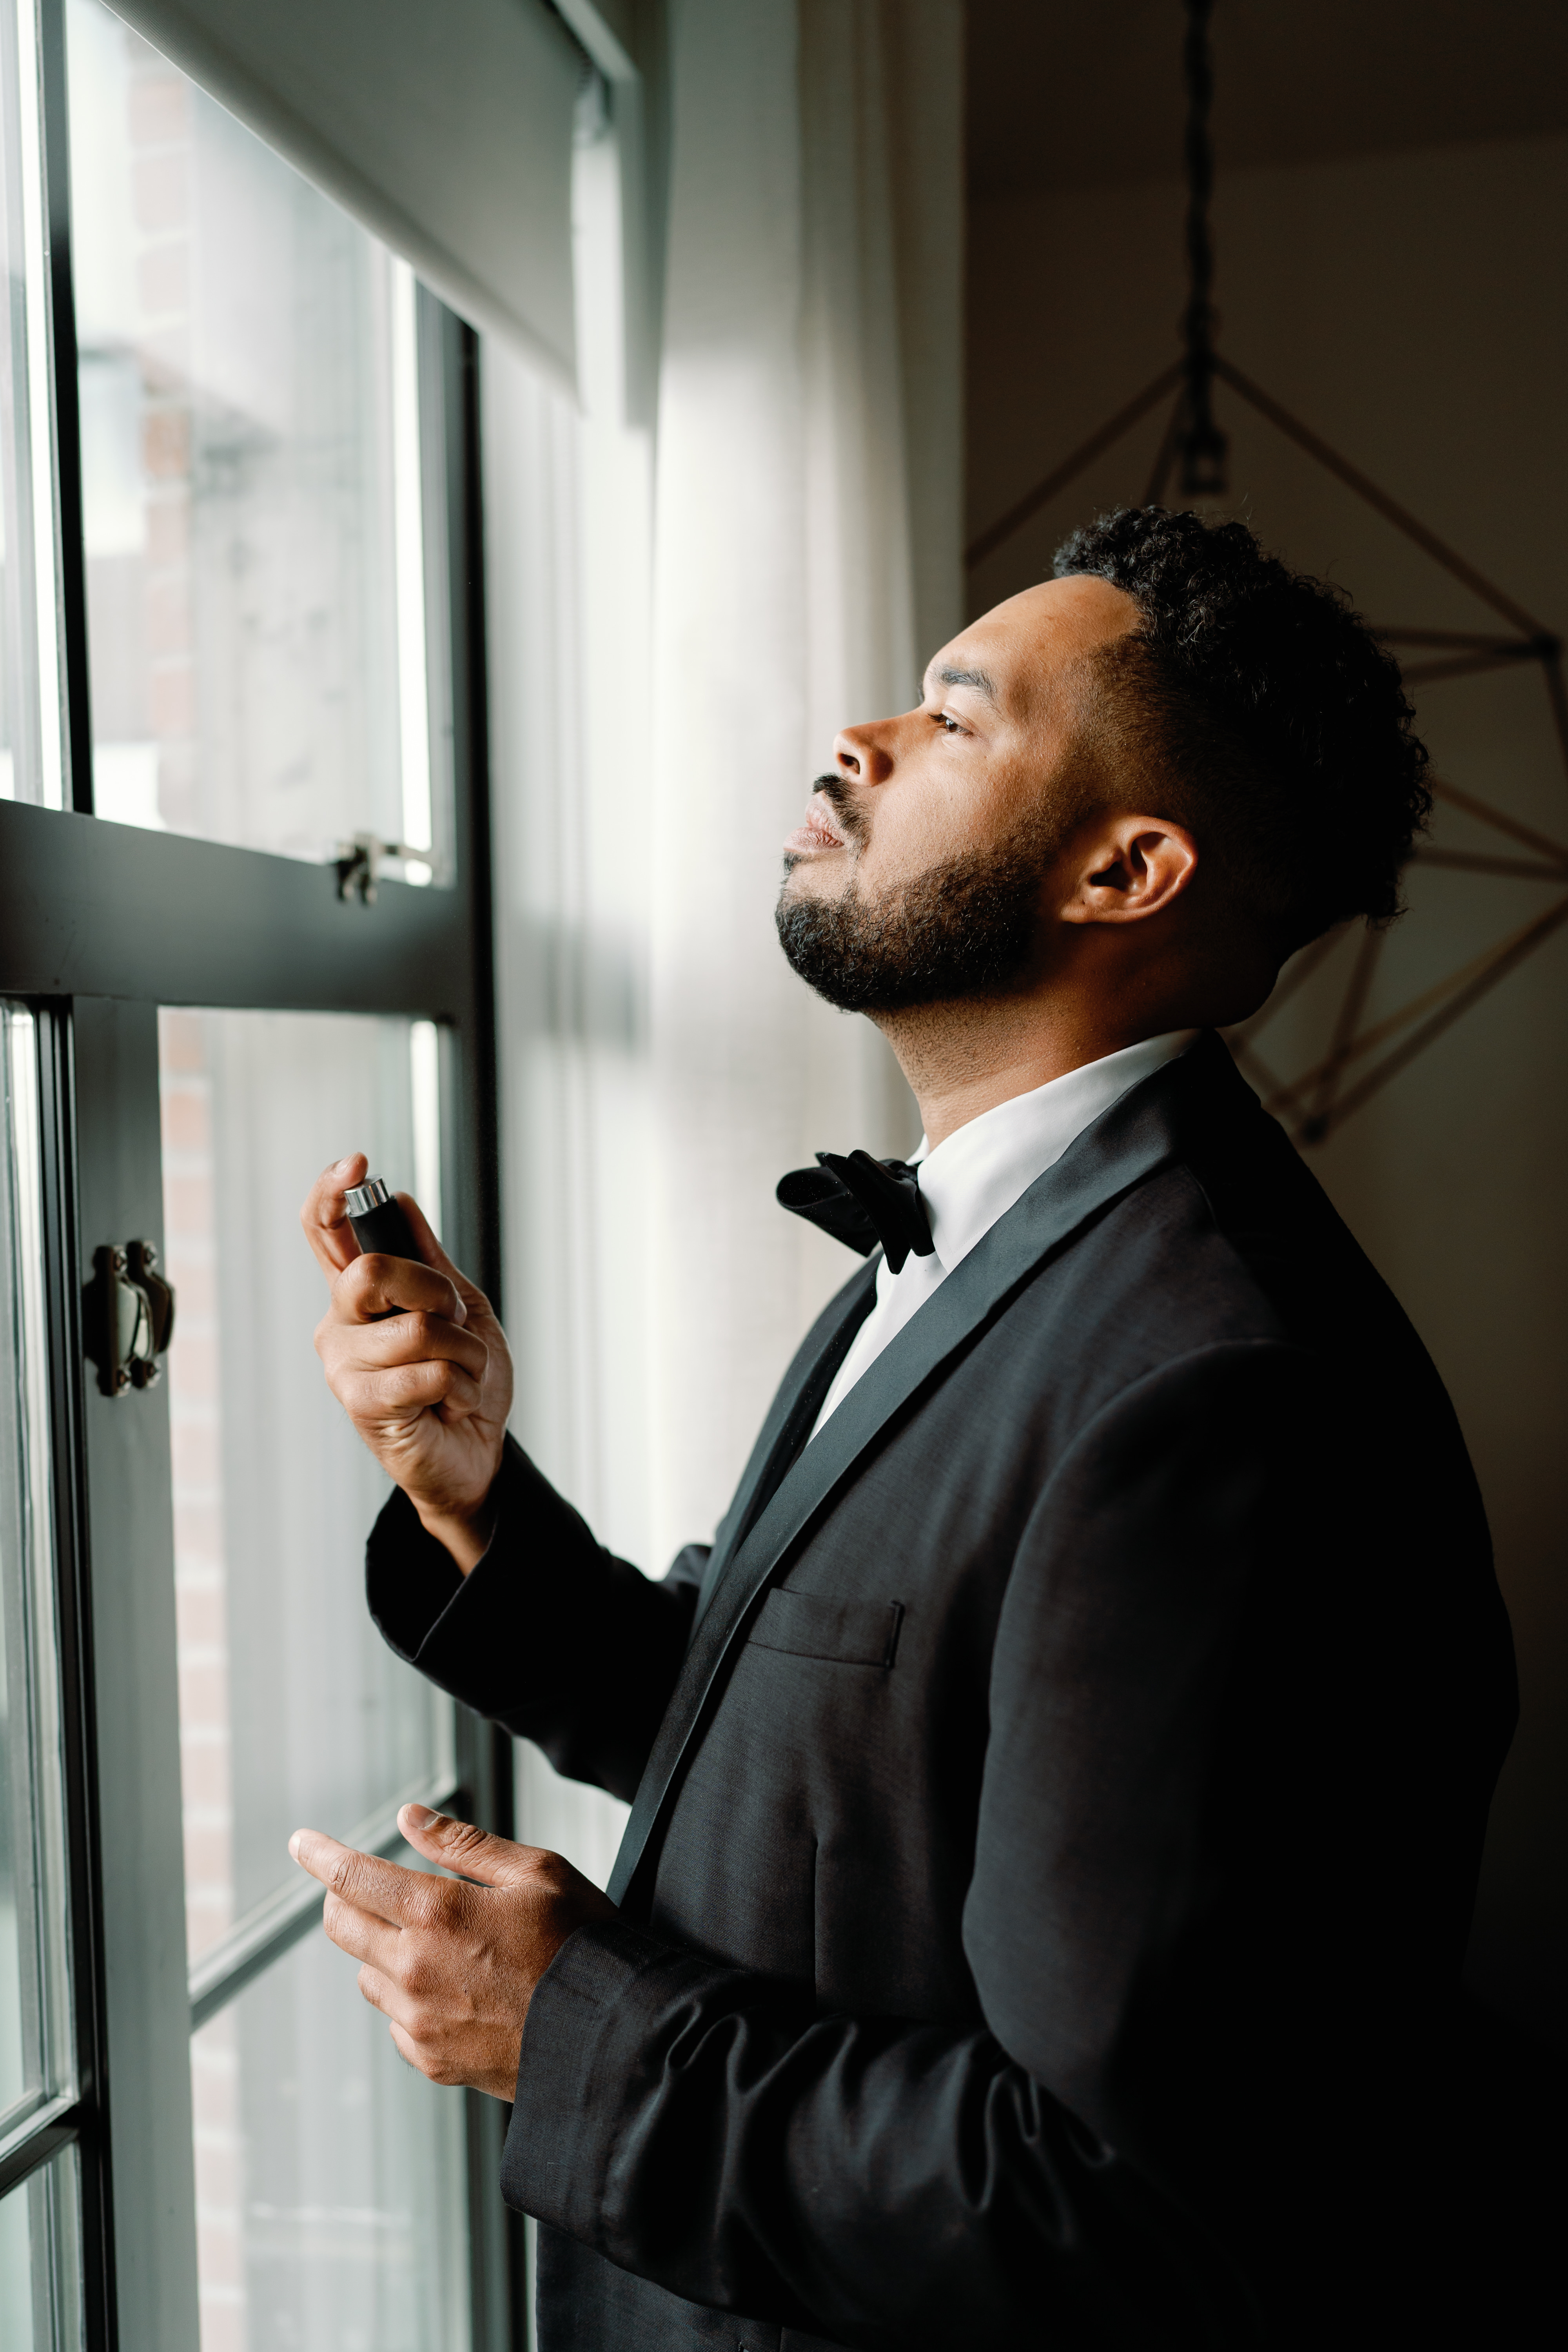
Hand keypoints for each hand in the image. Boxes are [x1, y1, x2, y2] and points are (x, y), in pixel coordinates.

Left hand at [290, 1805, 616, 2099]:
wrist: (610, 2037)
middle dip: (344, 1899)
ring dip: (383, 1951)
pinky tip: (453, 1990)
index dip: (320, 1855)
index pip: (352, 1878)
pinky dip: (408, 2001)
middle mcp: (415, 1969)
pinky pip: (395, 2023)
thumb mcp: (537, 1872)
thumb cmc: (583, 1947)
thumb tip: (410, 1819)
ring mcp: (420, 2021)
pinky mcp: (433, 2061)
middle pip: (342, 1927)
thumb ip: (464, 1844)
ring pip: (367, 1975)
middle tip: (369, 1887)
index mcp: (438, 1913)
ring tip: (440, 1943)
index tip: (302, 1843)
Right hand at [302, 1152, 513, 1569]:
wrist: (477, 1451)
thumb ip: (428, 1260)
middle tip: (454, 1322)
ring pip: (415, 1328)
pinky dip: (461, 1385)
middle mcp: (341, 1323)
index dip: (331, 1192)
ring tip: (462, 1374)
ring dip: (464, 1351)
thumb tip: (400, 1200)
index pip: (323, 1231)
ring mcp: (345, 1365)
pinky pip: (426, 1372)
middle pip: (371, 1273)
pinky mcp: (362, 1404)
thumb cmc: (464, 1382)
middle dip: (434, 1292)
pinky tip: (454, 1402)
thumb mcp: (461, 1308)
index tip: (358, 1164)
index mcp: (359, 1293)